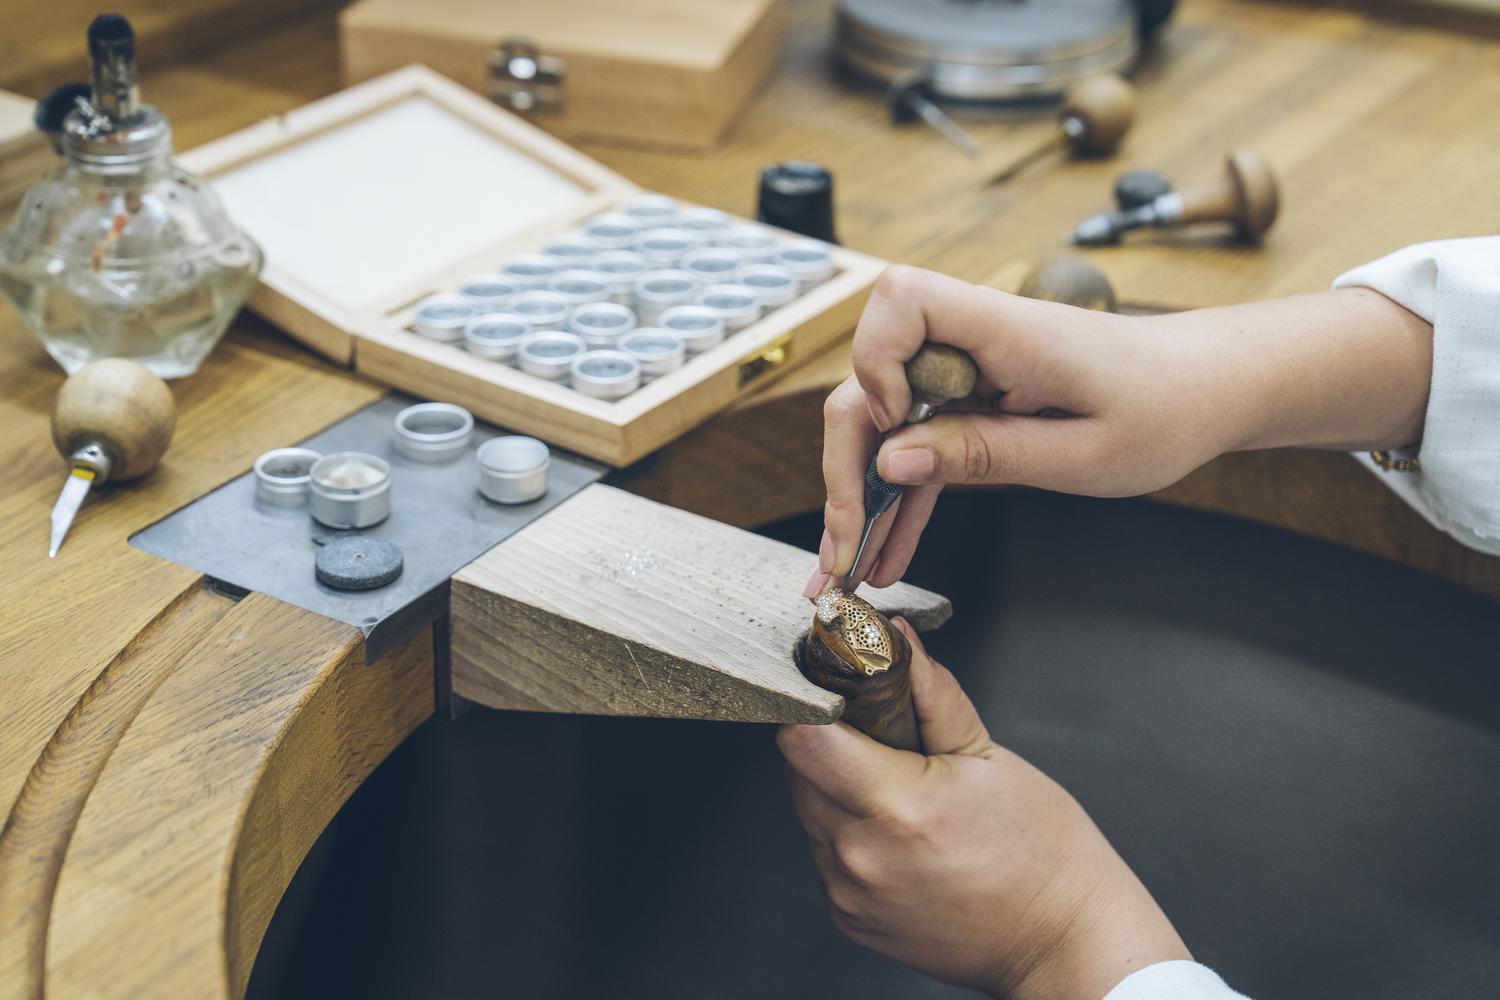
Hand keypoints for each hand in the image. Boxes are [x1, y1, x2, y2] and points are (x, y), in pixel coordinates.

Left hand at [778, 619, 1190, 998]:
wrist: (1059, 939)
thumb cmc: (1041, 849)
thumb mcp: (989, 756)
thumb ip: (931, 693)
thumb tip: (897, 639)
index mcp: (898, 808)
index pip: (804, 737)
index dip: (815, 703)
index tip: (838, 691)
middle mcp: (860, 856)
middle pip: (799, 770)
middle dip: (831, 743)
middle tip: (881, 739)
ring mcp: (848, 893)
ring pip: (807, 810)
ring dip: (837, 787)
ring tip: (899, 791)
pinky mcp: (846, 916)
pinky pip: (824, 852)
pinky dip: (847, 832)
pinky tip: (898, 834)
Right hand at [804, 266, 1431, 594]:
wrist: (1209, 389)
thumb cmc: (1166, 408)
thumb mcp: (1081, 453)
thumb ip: (982, 453)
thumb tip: (890, 459)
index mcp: (1007, 330)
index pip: (903, 301)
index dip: (876, 359)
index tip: (893, 423)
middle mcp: (975, 343)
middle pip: (870, 381)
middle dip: (848, 465)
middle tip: (844, 547)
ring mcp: (970, 374)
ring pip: (885, 424)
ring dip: (864, 495)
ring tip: (849, 570)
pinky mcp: (977, 404)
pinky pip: (921, 448)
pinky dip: (903, 499)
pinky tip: (886, 552)